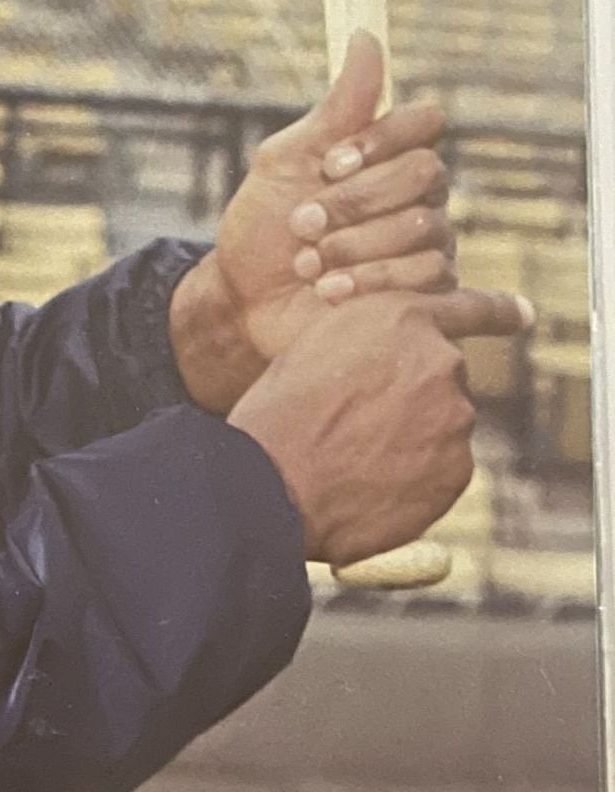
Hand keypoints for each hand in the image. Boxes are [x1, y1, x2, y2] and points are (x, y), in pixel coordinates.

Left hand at [207, 30, 454, 364]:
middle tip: (302, 222)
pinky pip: (427, 276)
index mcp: (387, 154)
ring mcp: (427, 242)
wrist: (245, 300)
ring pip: (426, 228)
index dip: (383, 140)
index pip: (426, 122)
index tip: (331, 164)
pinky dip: (368, 281)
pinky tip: (329, 291)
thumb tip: (366, 35)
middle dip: (354, 202)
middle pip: (425, 175)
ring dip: (352, 245)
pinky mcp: (425, 292)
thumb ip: (336, 107)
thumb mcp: (286, 159)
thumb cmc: (263, 224)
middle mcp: (417, 194)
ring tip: (307, 261)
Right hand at [226, 286, 531, 566]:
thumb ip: (369, 341)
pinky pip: (442, 469)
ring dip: (412, 438)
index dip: (498, 311)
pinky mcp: (457, 470)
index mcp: (400, 318)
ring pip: (442, 425)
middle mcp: (440, 360)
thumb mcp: (314, 348)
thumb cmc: (277, 415)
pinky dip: (415, 477)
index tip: (521, 314)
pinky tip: (369, 484)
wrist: (270, 484)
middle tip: (358, 423)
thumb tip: (394, 358)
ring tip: (354, 458)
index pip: (470, 307)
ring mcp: (454, 418)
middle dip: (414, 395)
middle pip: (444, 378)